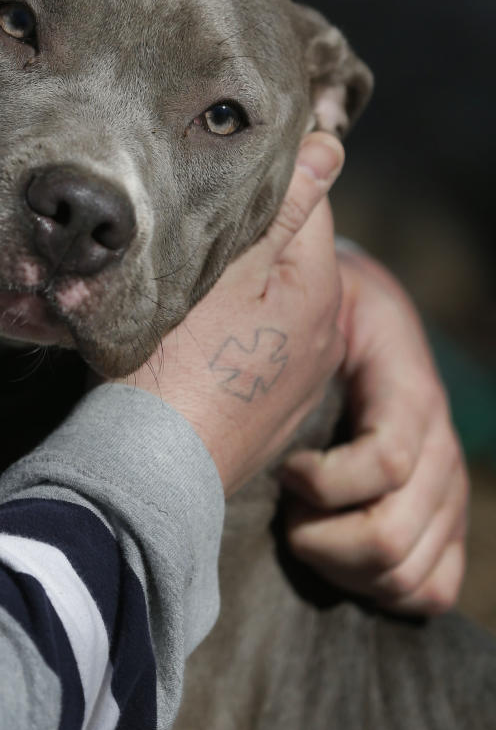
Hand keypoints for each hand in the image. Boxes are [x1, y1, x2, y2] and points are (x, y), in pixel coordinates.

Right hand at [118, 133, 346, 495]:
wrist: (149, 470)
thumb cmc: (176, 365)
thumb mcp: (227, 271)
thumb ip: (283, 209)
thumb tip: (330, 145)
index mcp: (319, 288)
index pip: (310, 199)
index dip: (266, 178)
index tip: (215, 176)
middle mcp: (324, 332)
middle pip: (293, 251)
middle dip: (251, 233)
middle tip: (192, 227)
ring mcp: (300, 376)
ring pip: (275, 299)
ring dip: (243, 283)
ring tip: (189, 281)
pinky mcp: (273, 408)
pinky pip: (262, 345)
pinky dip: (237, 330)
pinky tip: (197, 338)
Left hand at [279, 245, 467, 614]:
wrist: (343, 333)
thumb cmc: (311, 305)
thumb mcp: (308, 260)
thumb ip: (305, 215)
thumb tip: (319, 139)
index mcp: (407, 387)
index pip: (388, 458)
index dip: (329, 479)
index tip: (287, 470)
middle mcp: (437, 446)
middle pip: (400, 537)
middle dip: (331, 538)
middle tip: (289, 507)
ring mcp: (442, 488)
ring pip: (418, 574)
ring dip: (349, 566)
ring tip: (304, 527)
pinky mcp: (436, 523)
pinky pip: (432, 589)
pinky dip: (385, 589)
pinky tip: (335, 554)